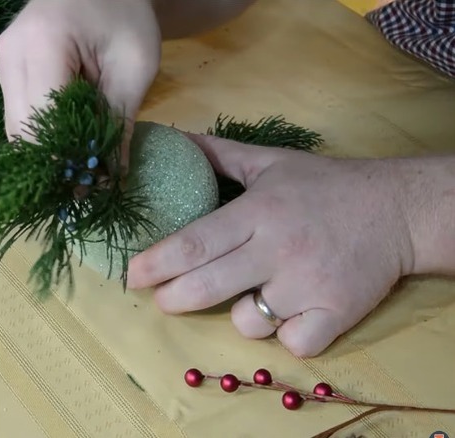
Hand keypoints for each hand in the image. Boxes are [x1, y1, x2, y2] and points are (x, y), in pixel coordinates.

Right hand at [0, 0, 160, 173]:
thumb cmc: (125, 13)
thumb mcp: (135, 65)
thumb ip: (119, 121)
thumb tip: (112, 179)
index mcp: (42, 44)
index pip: (43, 119)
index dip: (65, 157)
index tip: (92, 185)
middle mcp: (10, 54)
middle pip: (23, 129)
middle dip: (54, 161)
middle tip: (88, 185)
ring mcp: (3, 61)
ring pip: (16, 128)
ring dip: (47, 152)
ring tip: (80, 167)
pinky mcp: (6, 69)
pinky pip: (19, 114)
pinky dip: (42, 135)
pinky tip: (68, 144)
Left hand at [127, 134, 417, 356]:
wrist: (397, 210)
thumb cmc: (326, 186)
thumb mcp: (270, 161)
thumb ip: (217, 154)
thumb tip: (170, 138)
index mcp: (259, 211)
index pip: (194, 243)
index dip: (156, 263)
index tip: (130, 275)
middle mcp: (279, 250)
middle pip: (208, 287)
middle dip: (174, 299)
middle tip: (164, 299)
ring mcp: (308, 286)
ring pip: (249, 323)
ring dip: (241, 315)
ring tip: (255, 294)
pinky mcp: (337, 313)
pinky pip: (291, 342)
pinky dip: (286, 335)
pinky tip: (294, 313)